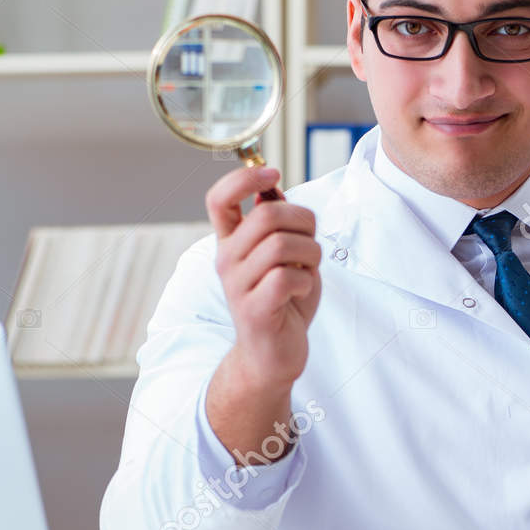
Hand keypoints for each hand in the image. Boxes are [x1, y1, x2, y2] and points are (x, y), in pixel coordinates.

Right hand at [204, 165, 321, 396]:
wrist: (274, 355)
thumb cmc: (283, 301)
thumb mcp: (282, 255)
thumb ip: (276, 224)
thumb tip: (271, 188)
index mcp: (231, 242)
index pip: (218, 198)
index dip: (245, 177)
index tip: (272, 173)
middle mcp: (227, 260)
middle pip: (266, 215)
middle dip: (303, 221)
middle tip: (311, 242)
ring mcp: (238, 285)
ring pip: (281, 244)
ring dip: (310, 254)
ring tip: (309, 270)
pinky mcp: (254, 310)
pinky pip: (286, 278)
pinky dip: (306, 281)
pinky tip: (302, 291)